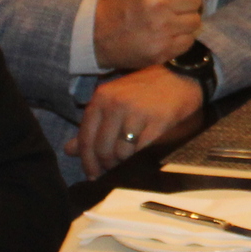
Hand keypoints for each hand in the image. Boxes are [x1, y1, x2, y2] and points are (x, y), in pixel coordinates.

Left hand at [76, 66, 203, 179]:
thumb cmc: (145, 91)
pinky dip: (139, 159)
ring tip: (129, 163)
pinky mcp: (158, 122)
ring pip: (121, 153)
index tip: (92, 175)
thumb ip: (92, 126)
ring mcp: (137, 113)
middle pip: (102, 149)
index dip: (87, 161)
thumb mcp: (114, 101)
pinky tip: (141, 159)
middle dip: (106, 166)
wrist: (181, 76)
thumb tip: (69, 150)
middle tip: (112, 172)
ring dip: (124, 164)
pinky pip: (142, 151)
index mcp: (101, 98)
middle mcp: (116, 104)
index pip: (86, 138)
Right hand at [93, 0, 203, 70]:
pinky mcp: (163, 48)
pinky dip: (179, 38)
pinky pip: (189, 40)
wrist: (94, 35)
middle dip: (182, 0)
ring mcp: (161, 27)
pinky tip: (163, 34)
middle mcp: (157, 0)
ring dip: (183, 20)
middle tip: (164, 5)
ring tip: (164, 20)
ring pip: (195, 20)